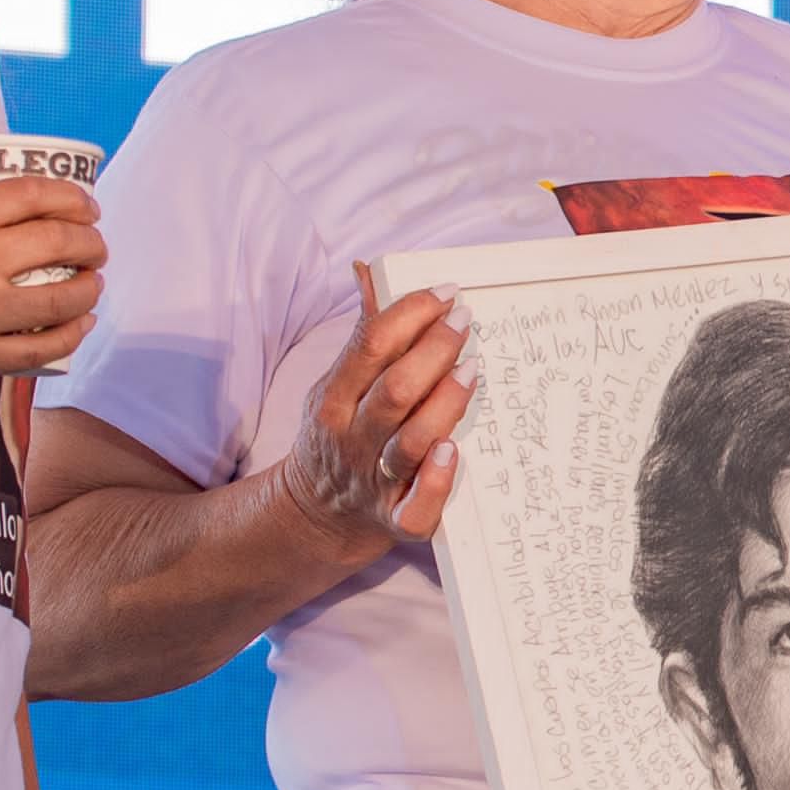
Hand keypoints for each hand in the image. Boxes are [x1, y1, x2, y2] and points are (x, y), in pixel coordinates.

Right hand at [0, 178, 102, 402]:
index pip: (30, 194)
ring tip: (91, 282)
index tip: (85, 205)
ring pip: (62, 298)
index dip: (70, 196)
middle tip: (94, 246)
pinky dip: (72, 334)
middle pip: (58, 241)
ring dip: (89, 287)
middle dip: (89, 241)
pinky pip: (43, 350)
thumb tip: (10, 222)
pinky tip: (80, 323)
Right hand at [275, 274, 472, 565]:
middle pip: (395, 389)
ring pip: (411, 440)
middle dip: (433, 350)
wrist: (316, 516)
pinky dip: (437, 480)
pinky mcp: (397, 519)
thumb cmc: (341, 435)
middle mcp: (352, 438)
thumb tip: (367, 270)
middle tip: (466, 320)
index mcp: (334, 399)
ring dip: (445, 403)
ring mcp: (375, 480)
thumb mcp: (337, 385)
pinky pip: (417, 506)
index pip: (369, 346)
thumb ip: (363, 333)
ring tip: (473, 369)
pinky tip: (453, 449)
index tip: (447, 292)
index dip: (410, 314)